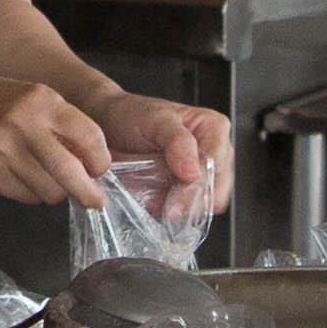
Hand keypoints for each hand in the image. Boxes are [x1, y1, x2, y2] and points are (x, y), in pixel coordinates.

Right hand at [0, 74, 114, 205]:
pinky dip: (34, 192)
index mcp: (40, 102)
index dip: (100, 159)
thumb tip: (94, 167)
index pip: (86, 136)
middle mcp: (20, 126)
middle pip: (67, 171)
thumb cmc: (7, 104)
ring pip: (49, 192)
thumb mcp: (42, 99)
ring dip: (57, 190)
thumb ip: (69, 126)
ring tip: (46, 173)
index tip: (100, 167)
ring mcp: (2, 153)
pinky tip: (24, 173)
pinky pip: (28, 198)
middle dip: (87, 192)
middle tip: (96, 200)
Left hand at [98, 97, 231, 219]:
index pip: (215, 166)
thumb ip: (178, 141)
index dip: (197, 187)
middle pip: (215, 191)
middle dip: (190, 202)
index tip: (176, 201)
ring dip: (179, 208)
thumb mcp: (156, 119)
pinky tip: (154, 202)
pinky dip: (170, 210)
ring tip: (155, 199)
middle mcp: (214, 153)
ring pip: (203, 206)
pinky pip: (186, 212)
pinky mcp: (186, 191)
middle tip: (165, 206)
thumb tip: (193, 172)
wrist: (111, 124)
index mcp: (214, 128)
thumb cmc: (133, 115)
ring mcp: (202, 175)